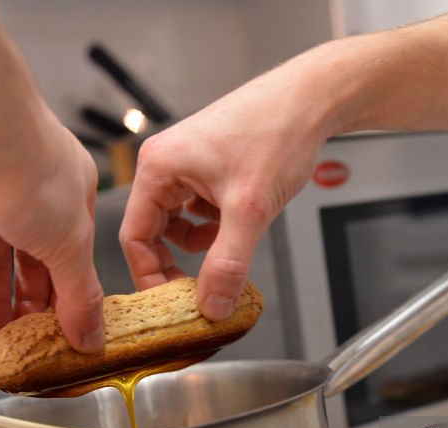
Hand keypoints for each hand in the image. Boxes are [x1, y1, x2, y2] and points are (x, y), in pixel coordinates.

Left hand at [0, 108, 105, 352]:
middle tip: (35, 344)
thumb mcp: (72, 243)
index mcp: (72, 194)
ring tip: (4, 345)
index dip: (72, 297)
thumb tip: (92, 336)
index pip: (74, 256)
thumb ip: (79, 294)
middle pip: (33, 262)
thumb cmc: (31, 164)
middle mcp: (31, 194)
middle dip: (33, 306)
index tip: (71, 334)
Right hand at [119, 56, 337, 319]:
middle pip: (154, 232)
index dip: (151, 277)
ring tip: (230, 248)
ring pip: (180, 224)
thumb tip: (212, 307)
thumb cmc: (277, 132)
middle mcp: (166, 164)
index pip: (134, 238)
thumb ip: (227, 264)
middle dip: (178, 264)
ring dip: (202, 245)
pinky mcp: (210, 168)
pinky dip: (218, 226)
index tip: (172, 305)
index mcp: (158, 167)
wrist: (313, 100)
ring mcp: (188, 165)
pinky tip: (241, 223)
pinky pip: (201, 210)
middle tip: (200, 293)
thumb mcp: (249, 210)